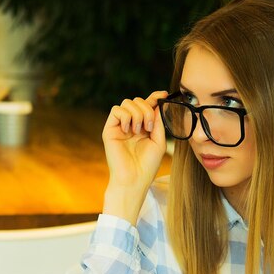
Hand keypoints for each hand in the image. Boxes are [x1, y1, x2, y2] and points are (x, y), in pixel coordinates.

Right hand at [102, 91, 167, 223]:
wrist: (134, 179)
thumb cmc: (147, 165)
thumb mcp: (159, 141)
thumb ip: (158, 122)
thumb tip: (158, 103)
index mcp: (144, 127)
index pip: (147, 106)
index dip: (155, 97)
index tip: (164, 94)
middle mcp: (131, 124)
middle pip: (138, 101)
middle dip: (147, 109)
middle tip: (149, 128)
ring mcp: (120, 126)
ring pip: (127, 103)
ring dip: (138, 114)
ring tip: (139, 131)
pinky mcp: (110, 129)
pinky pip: (116, 110)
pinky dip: (125, 116)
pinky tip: (129, 130)